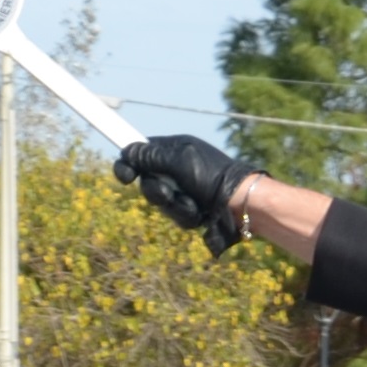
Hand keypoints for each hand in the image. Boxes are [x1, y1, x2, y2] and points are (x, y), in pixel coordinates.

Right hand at [117, 136, 247, 253]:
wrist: (241, 205)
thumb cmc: (212, 176)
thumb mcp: (178, 160)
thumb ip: (150, 157)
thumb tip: (127, 151)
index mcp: (173, 150)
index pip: (141, 154)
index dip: (128, 164)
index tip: (125, 176)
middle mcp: (176, 170)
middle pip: (146, 182)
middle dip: (156, 191)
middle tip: (168, 193)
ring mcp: (183, 190)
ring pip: (160, 203)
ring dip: (175, 205)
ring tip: (193, 204)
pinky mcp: (191, 209)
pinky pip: (175, 216)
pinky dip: (186, 215)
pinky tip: (201, 213)